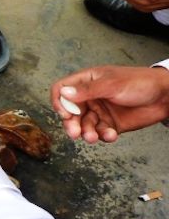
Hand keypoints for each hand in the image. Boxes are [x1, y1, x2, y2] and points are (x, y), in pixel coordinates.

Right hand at [50, 65, 168, 142]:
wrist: (165, 96)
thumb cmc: (140, 82)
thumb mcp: (111, 84)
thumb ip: (87, 90)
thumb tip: (64, 93)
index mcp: (87, 81)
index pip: (62, 90)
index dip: (60, 102)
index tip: (65, 113)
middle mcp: (90, 97)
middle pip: (70, 112)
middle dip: (71, 124)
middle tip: (75, 133)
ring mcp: (99, 111)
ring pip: (83, 125)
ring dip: (86, 133)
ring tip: (93, 137)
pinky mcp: (109, 124)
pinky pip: (99, 133)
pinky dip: (102, 136)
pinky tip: (110, 135)